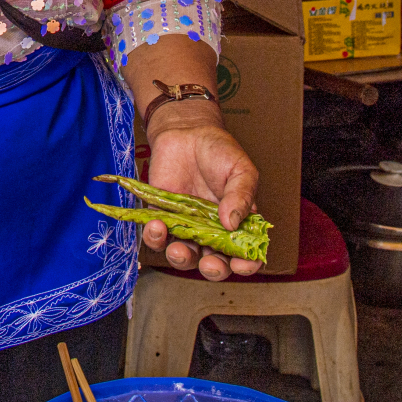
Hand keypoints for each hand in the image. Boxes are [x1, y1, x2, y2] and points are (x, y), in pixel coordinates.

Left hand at [141, 105, 262, 279]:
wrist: (186, 131)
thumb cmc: (218, 151)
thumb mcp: (241, 170)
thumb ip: (242, 196)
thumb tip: (233, 223)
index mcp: (237, 223)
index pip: (245, 253)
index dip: (246, 264)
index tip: (242, 264)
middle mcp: (212, 231)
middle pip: (214, 262)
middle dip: (212, 269)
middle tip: (210, 263)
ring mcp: (186, 226)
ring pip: (184, 255)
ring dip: (180, 258)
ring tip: (178, 249)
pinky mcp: (162, 216)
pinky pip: (157, 236)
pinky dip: (155, 236)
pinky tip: (156, 225)